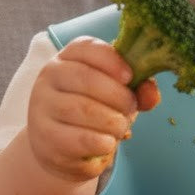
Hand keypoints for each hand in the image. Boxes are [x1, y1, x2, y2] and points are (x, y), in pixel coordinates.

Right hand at [26, 36, 159, 181]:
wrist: (62, 147)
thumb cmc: (94, 110)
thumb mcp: (116, 93)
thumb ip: (137, 89)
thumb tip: (151, 94)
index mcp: (67, 57)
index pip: (85, 47)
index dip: (111, 60)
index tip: (130, 77)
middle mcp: (49, 77)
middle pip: (86, 79)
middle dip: (118, 96)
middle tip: (130, 108)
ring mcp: (42, 106)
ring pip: (83, 109)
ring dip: (113, 121)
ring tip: (120, 127)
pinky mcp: (44, 136)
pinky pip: (79, 138)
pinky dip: (102, 142)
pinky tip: (108, 143)